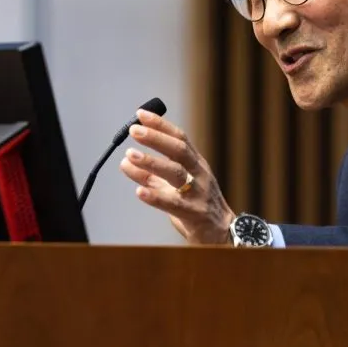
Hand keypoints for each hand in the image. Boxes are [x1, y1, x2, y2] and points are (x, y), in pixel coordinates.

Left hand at [118, 109, 235, 244]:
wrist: (222, 233)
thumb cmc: (197, 205)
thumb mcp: (174, 186)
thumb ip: (151, 175)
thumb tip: (125, 161)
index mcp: (196, 163)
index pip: (179, 138)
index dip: (160, 125)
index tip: (140, 114)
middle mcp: (199, 174)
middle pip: (179, 150)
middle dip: (155, 138)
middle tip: (134, 131)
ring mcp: (198, 193)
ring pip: (176, 174)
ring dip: (152, 163)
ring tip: (130, 156)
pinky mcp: (194, 213)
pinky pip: (174, 204)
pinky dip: (156, 197)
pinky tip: (139, 191)